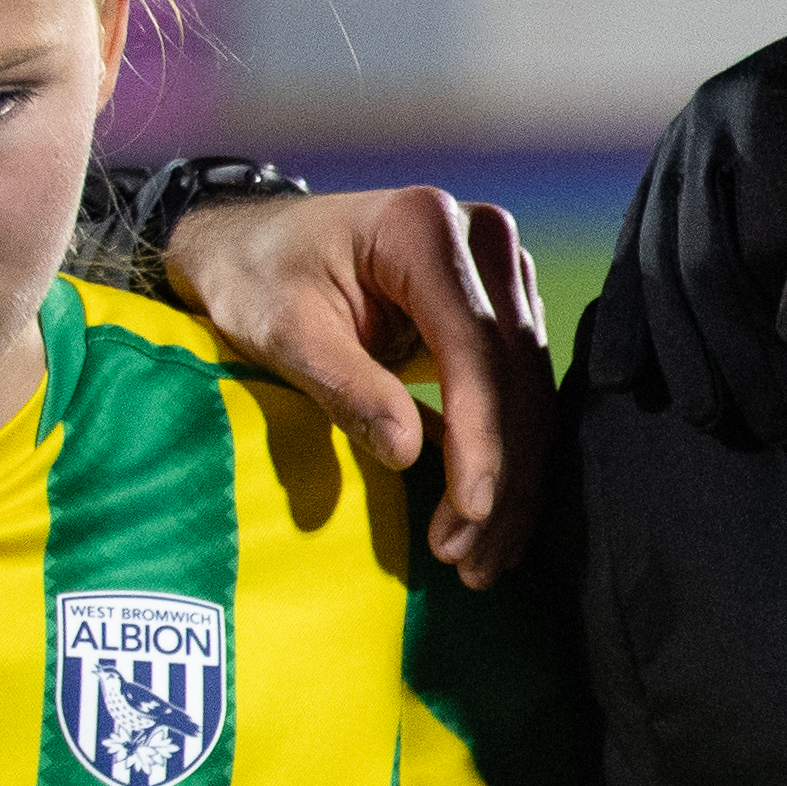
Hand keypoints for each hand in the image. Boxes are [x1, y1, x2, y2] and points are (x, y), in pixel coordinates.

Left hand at [171, 185, 551, 581]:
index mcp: (426, 229)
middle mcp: (484, 243)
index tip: (470, 509)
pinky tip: (490, 518)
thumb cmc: (256, 275)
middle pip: (516, 374)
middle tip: (470, 556)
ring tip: (482, 557)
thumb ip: (345, 385)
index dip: (481, 435)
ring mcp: (504, 276)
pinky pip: (520, 393)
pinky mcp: (506, 312)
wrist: (254, 241)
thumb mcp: (282, 327)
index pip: (476, 346)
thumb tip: (408, 456)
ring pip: (532, 391)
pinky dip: (506, 459)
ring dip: (512, 479)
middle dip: (499, 473)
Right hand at [608, 0, 786, 442]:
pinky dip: (629, 313)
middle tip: (778, 429)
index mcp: (754, 115)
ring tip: (714, 420)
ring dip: (681, 351)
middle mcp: (698, 130)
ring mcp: (678, 149)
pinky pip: (637, 248)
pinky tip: (619, 373)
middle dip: (736, 356)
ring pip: (659, 263)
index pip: (761, 248)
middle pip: (699, 264)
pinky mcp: (675, 171)